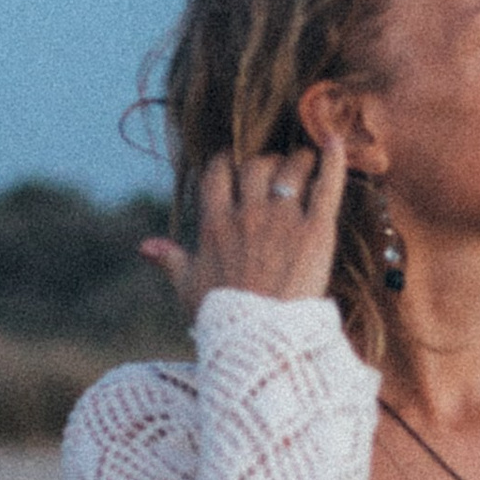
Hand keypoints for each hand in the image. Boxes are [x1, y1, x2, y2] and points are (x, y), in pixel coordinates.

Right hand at [139, 137, 348, 319]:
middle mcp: (248, 214)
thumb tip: (145, 247)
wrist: (263, 341)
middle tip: (277, 166)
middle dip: (265, 161)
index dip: (226, 163)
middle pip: (255, 166)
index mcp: (216, 224)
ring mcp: (283, 220)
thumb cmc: (224, 320)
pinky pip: (326, 187)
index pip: (218, 175)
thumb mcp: (190, 288)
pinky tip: (334, 139)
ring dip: (297, 160)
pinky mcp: (317, 232)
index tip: (234, 163)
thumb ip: (171, 260)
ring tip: (305, 160)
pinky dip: (333, 160)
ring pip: (289, 170)